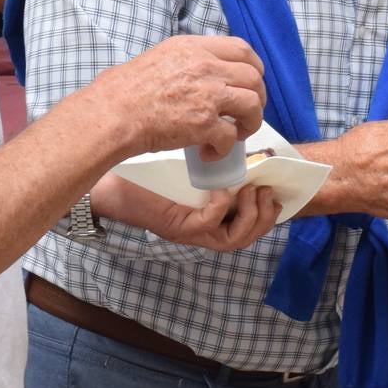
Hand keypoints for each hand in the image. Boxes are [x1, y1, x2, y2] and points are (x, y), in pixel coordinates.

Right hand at [95, 36, 265, 160]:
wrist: (113, 114)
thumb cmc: (127, 90)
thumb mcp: (161, 57)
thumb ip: (189, 60)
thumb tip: (207, 73)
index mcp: (194, 48)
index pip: (242, 49)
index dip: (254, 68)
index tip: (250, 83)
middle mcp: (206, 66)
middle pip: (254, 78)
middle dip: (257, 99)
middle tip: (244, 114)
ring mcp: (207, 94)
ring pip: (252, 106)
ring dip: (249, 123)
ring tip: (234, 134)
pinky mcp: (203, 123)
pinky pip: (231, 137)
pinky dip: (225, 149)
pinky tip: (209, 152)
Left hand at [95, 175, 282, 251]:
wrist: (111, 182)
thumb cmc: (147, 174)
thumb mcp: (189, 167)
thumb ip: (215, 165)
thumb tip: (242, 146)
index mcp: (209, 219)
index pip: (247, 226)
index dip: (267, 215)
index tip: (276, 191)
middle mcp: (202, 231)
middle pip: (245, 238)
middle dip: (264, 218)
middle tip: (268, 192)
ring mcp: (190, 232)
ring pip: (232, 240)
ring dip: (249, 218)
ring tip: (252, 192)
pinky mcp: (177, 227)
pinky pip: (208, 225)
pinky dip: (220, 209)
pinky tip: (221, 191)